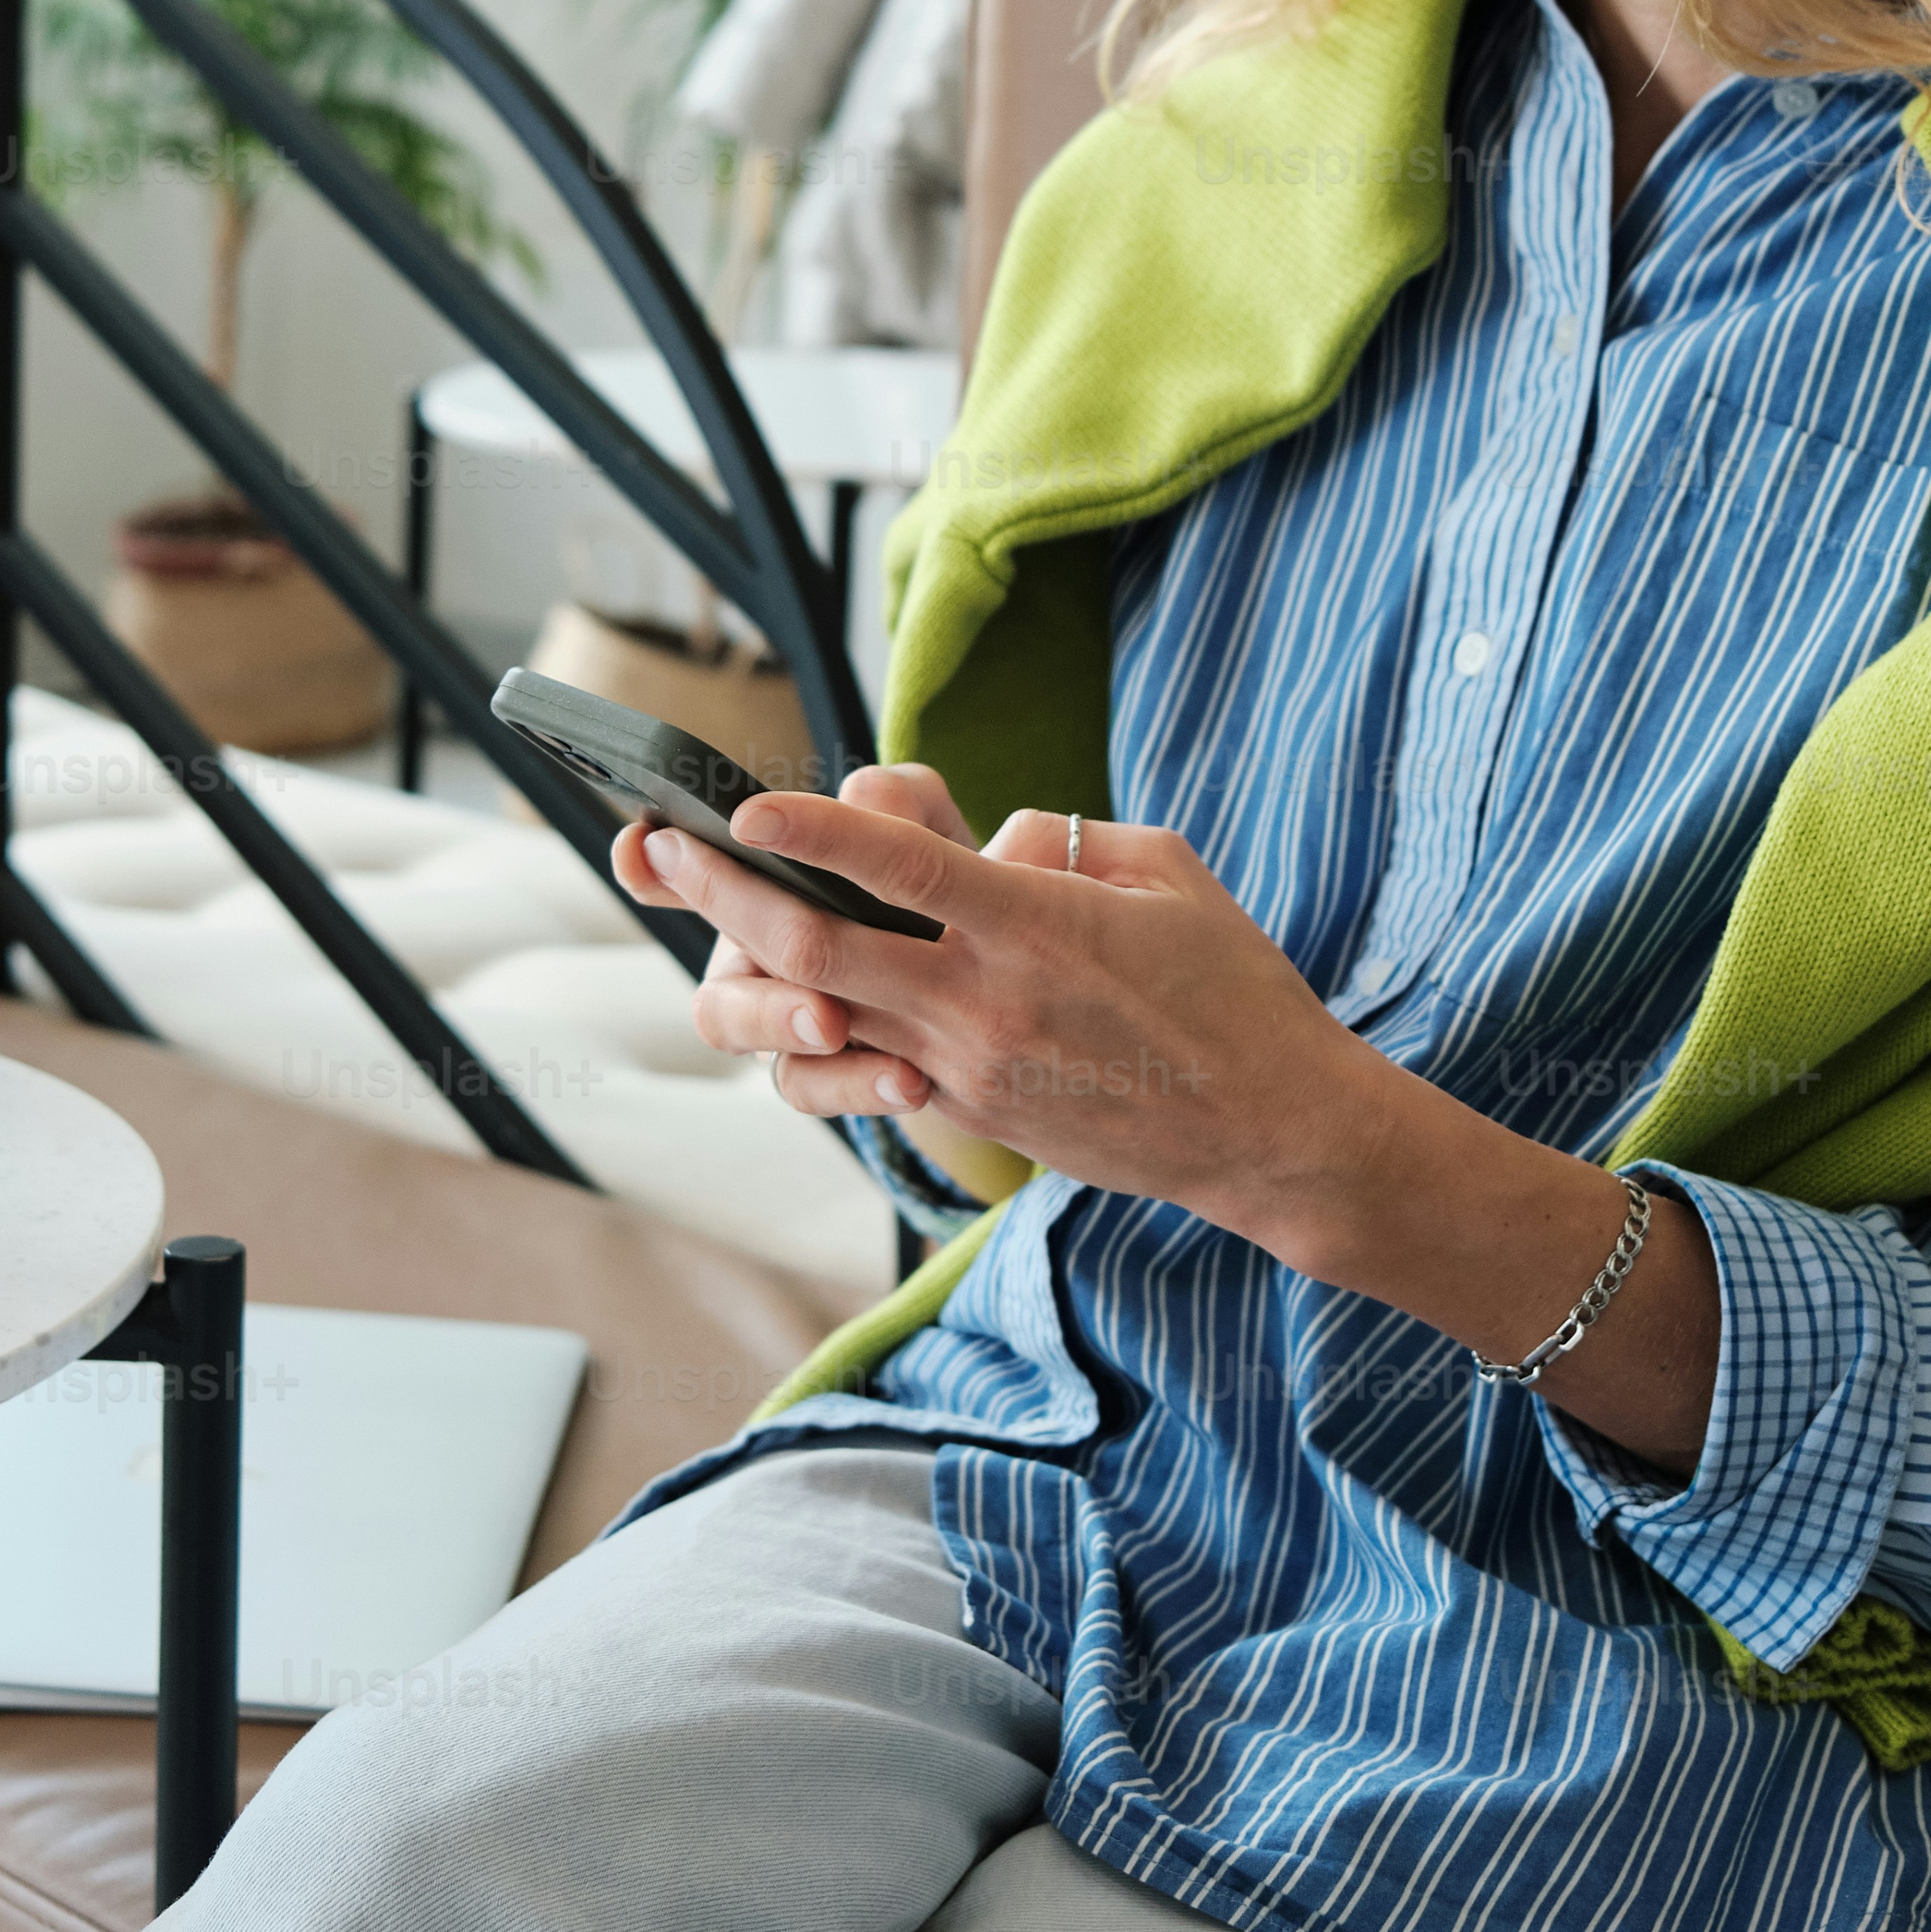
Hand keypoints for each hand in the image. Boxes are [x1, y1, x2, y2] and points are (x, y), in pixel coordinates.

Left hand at [613, 766, 1722, 1469]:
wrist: (1270, 1130)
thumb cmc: (1230, 985)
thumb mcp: (1159, 868)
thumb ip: (1059, 841)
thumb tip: (984, 839)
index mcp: (1031, 926)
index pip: (893, 867)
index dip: (806, 829)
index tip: (740, 800)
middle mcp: (981, 1002)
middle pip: (817, 947)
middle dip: (725, 894)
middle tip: (660, 850)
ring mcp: (967, 1070)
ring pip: (823, 1018)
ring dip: (752, 972)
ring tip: (706, 927)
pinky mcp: (970, 1115)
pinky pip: (865, 1073)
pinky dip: (820, 1036)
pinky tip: (794, 1001)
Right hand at [614, 762, 977, 1163]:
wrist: (1004, 980)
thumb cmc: (956, 879)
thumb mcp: (937, 828)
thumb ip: (901, 800)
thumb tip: (864, 798)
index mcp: (764, 883)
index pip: (679, 870)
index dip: (647, 863)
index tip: (648, 842)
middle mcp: (755, 954)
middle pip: (706, 955)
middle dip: (727, 937)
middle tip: (747, 902)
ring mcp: (784, 1018)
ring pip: (738, 1029)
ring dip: (774, 1018)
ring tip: (828, 1022)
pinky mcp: (831, 1074)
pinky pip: (813, 1089)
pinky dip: (854, 1086)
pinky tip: (908, 1081)